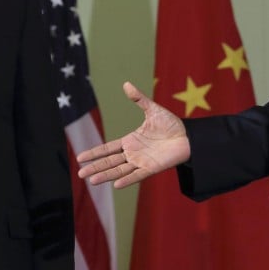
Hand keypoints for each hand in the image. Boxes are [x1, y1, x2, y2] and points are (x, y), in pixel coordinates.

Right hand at [76, 81, 190, 187]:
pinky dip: (127, 180)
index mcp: (130, 141)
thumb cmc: (171, 124)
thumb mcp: (152, 109)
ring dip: (106, 175)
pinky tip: (116, 185)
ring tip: (92, 181)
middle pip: (110, 162)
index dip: (94, 153)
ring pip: (119, 170)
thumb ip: (139, 99)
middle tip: (80, 174)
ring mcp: (141, 162)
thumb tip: (126, 84)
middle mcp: (133, 153)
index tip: (80, 158)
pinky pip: (137, 175)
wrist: (188, 136)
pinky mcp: (152, 168)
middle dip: (95, 167)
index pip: (108, 148)